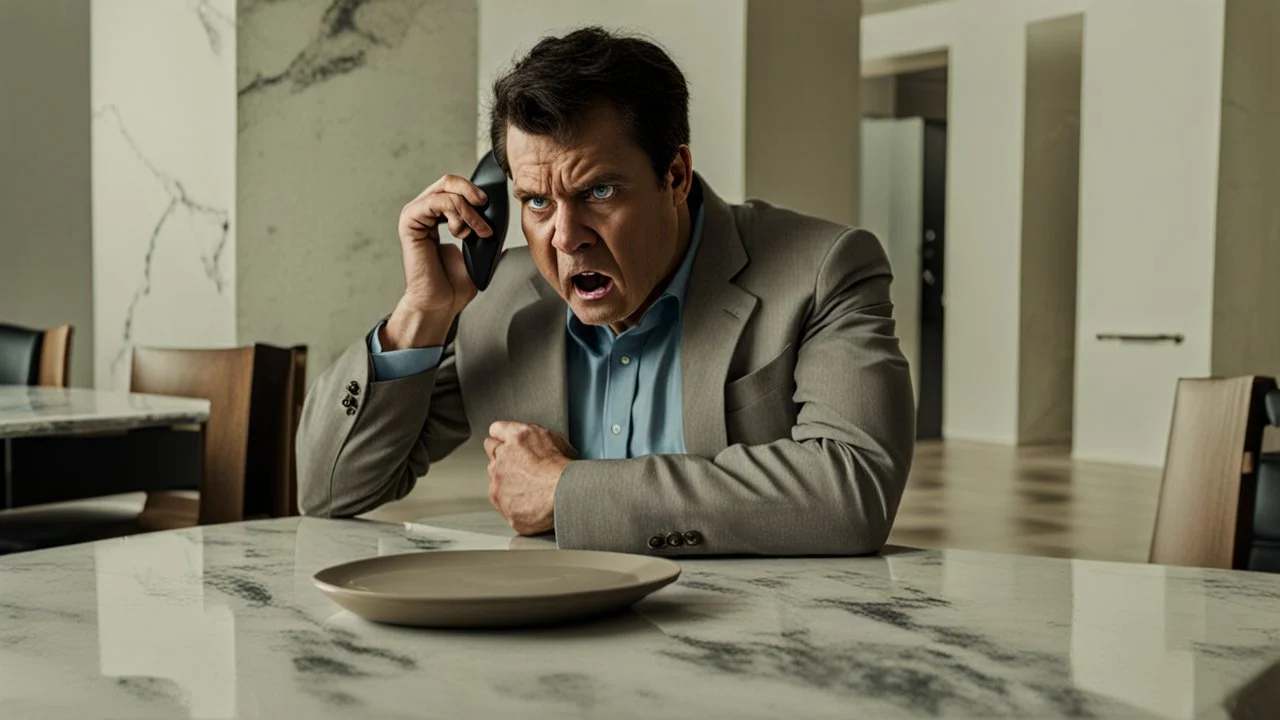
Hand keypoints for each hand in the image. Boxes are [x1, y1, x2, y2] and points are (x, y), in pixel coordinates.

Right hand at [383, 174, 492, 348]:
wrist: (441, 303)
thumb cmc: (454, 284)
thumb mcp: (479, 252)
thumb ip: (486, 233)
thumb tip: (503, 225)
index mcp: (437, 216)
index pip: (455, 188)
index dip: (475, 193)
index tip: (491, 207)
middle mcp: (424, 212)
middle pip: (449, 181)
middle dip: (473, 192)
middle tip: (486, 206)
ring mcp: (416, 215)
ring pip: (446, 190)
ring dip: (468, 209)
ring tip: (478, 231)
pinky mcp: (410, 222)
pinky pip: (436, 201)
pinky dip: (456, 212)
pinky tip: (462, 232)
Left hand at [484, 421, 576, 534]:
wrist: (563, 493)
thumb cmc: (564, 469)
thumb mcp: (557, 441)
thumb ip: (537, 438)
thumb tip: (538, 442)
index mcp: (517, 436)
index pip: (497, 429)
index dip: (503, 436)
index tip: (508, 442)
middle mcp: (502, 454)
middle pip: (491, 449)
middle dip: (501, 455)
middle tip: (518, 465)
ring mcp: (497, 477)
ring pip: (494, 476)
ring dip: (505, 480)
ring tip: (528, 488)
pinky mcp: (497, 498)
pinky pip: (499, 499)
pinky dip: (510, 502)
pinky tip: (526, 502)